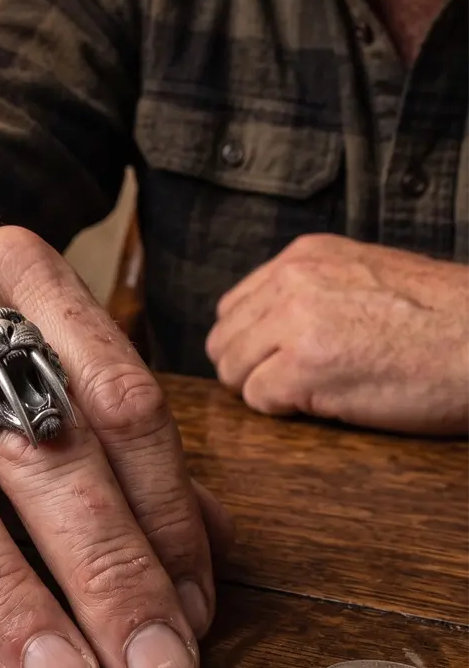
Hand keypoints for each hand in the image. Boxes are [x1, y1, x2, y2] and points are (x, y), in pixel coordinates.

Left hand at [205, 234, 468, 433]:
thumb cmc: (443, 319)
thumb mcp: (365, 276)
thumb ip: (310, 290)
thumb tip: (262, 325)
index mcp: (303, 257)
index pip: (234, 306)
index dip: (252, 342)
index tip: (280, 358)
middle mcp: (292, 282)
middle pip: (224, 340)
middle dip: (250, 368)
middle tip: (292, 383)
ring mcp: (295, 324)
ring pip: (233, 371)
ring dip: (265, 389)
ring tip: (314, 390)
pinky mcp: (305, 369)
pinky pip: (259, 399)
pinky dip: (286, 411)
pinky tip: (330, 402)